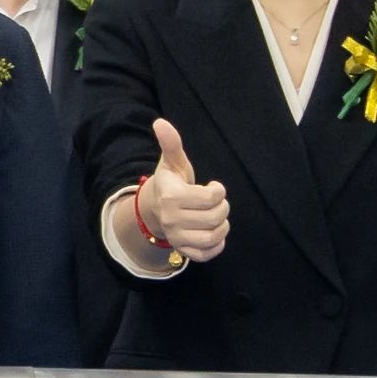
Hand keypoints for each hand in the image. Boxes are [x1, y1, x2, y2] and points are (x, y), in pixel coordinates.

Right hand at [134, 115, 230, 267]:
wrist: (154, 209)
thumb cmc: (170, 182)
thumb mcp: (172, 162)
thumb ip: (171, 144)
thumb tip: (160, 122)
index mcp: (172, 196)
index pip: (212, 197)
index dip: (219, 191)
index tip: (213, 187)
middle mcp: (172, 220)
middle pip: (216, 217)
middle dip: (222, 207)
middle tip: (215, 202)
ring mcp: (177, 237)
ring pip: (214, 236)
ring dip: (222, 225)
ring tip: (216, 216)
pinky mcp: (183, 251)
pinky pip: (208, 254)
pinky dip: (217, 245)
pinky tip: (214, 233)